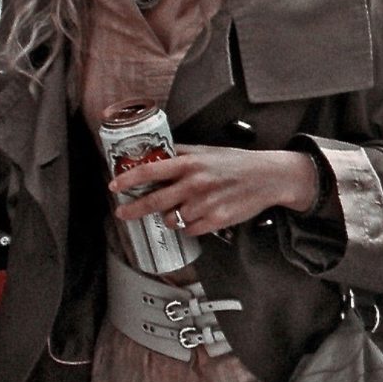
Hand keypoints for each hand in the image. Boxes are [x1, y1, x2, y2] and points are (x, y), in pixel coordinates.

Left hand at [110, 145, 317, 235]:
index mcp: (191, 163)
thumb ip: (182, 153)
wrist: (268, 177)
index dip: (129, 179)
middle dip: (134, 209)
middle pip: (155, 201)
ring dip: (171, 217)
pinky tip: (199, 215)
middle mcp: (195, 184)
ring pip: (173, 219)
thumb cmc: (237, 163)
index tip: (114, 186)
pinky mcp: (216, 220)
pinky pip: (190, 230)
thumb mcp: (208, 151)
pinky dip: (190, 226)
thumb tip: (156, 153)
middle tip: (123, 213)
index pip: (152, 171)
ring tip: (183, 208)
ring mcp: (205, 204)